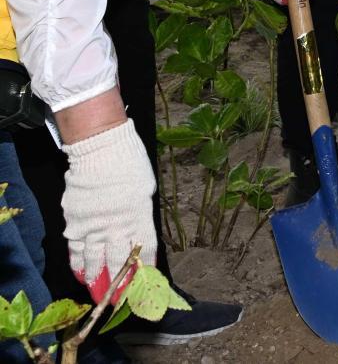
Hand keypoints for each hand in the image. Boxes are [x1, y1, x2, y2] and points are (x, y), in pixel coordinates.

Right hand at [61, 121, 156, 301]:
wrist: (100, 149)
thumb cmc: (129, 165)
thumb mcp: (145, 192)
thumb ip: (140, 216)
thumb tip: (137, 235)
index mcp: (140, 217)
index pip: (145, 251)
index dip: (147, 270)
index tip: (148, 286)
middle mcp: (117, 226)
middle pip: (120, 262)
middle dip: (122, 283)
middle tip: (122, 301)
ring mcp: (94, 226)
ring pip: (95, 261)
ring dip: (97, 280)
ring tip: (99, 294)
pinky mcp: (75, 223)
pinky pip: (76, 250)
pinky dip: (78, 265)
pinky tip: (81, 275)